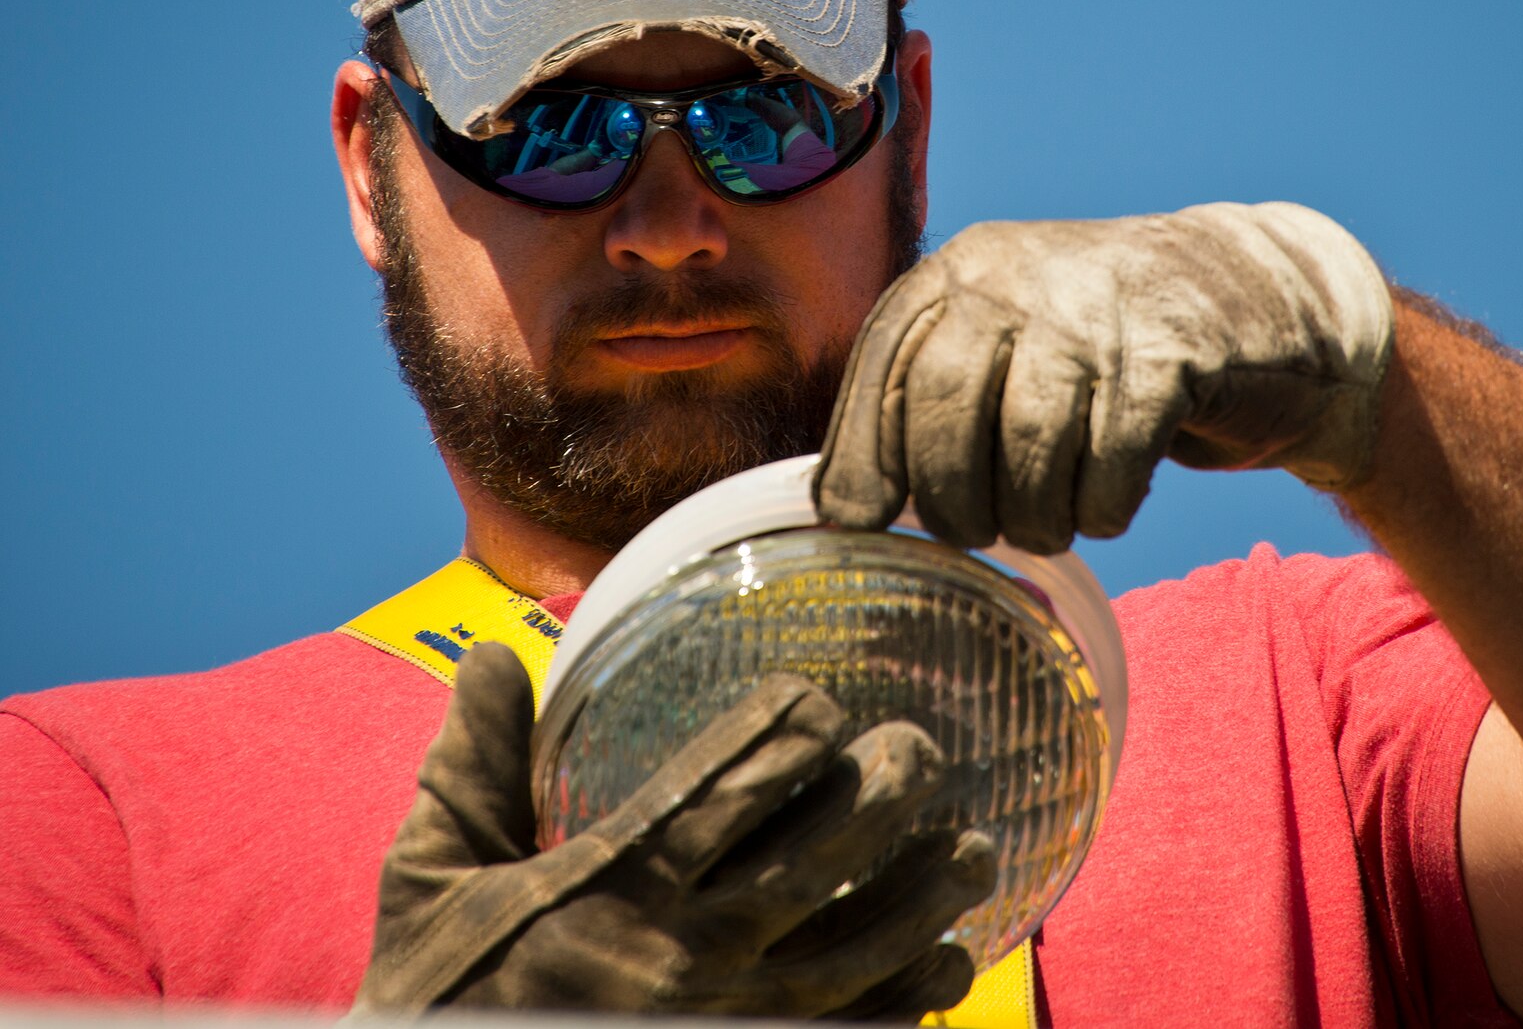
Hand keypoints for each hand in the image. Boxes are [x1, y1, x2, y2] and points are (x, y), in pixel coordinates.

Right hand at [353, 644, 995, 1018]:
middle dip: (883, 791)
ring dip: (923, 893)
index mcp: (607, 884)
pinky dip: (909, 996)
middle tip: (921, 748)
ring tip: (973, 848)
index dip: (789, 730)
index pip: (726, 782)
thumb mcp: (429, 880)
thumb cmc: (439, 994)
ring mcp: (723, 1023)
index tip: (819, 703)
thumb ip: (469, 769)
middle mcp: (678, 952)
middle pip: (815, 852)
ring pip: (854, 946)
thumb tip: (487, 651)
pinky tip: (948, 957)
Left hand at [816, 202, 1393, 552]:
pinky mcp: (1172, 355)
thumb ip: (928, 398)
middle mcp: (1021, 276)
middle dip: (949, 501)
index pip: (883, 366)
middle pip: (946, 409)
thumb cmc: (1103, 347)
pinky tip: (1108, 506)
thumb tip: (838, 509)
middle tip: (974, 534)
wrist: (1253, 296)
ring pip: (1030, 446)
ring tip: (1047, 526)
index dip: (864, 457)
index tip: (860, 523)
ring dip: (1032, 517)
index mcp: (963, 268)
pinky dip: (1103, 511)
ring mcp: (1098, 311)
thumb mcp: (1007, 342)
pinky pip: (1113, 464)